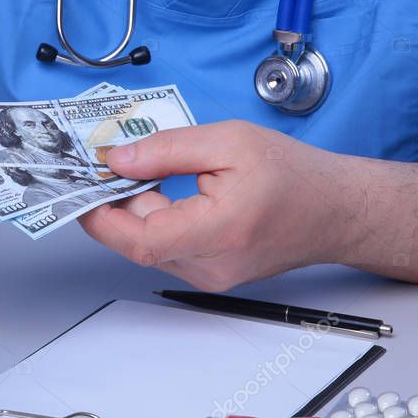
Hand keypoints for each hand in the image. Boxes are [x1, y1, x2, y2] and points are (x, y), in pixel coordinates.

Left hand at [80, 121, 353, 290]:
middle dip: (115, 201)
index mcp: (218, 232)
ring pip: (148, 245)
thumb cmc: (294, 175)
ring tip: (145, 172)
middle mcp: (210, 265)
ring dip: (135, 209)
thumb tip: (116, 158)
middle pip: (136, 241)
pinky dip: (154, 219)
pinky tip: (163, 191)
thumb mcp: (229, 142)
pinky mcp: (207, 273)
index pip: (138, 240)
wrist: (336, 210)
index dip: (100, 214)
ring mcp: (208, 276)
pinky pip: (165, 247)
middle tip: (109, 163)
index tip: (81, 185)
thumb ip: (167, 149)